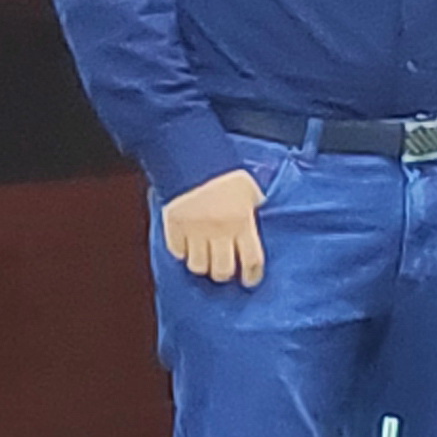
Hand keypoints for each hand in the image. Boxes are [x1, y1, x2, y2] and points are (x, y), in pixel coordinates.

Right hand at [161, 169, 265, 286]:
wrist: (192, 157)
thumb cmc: (225, 173)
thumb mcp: (250, 190)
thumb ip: (254, 210)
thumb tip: (262, 220)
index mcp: (242, 222)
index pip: (252, 261)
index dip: (252, 275)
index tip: (249, 279)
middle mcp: (219, 231)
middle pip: (222, 270)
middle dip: (225, 273)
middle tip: (225, 268)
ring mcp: (194, 231)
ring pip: (198, 266)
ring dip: (203, 265)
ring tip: (205, 259)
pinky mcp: (174, 227)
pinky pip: (178, 252)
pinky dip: (183, 253)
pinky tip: (188, 247)